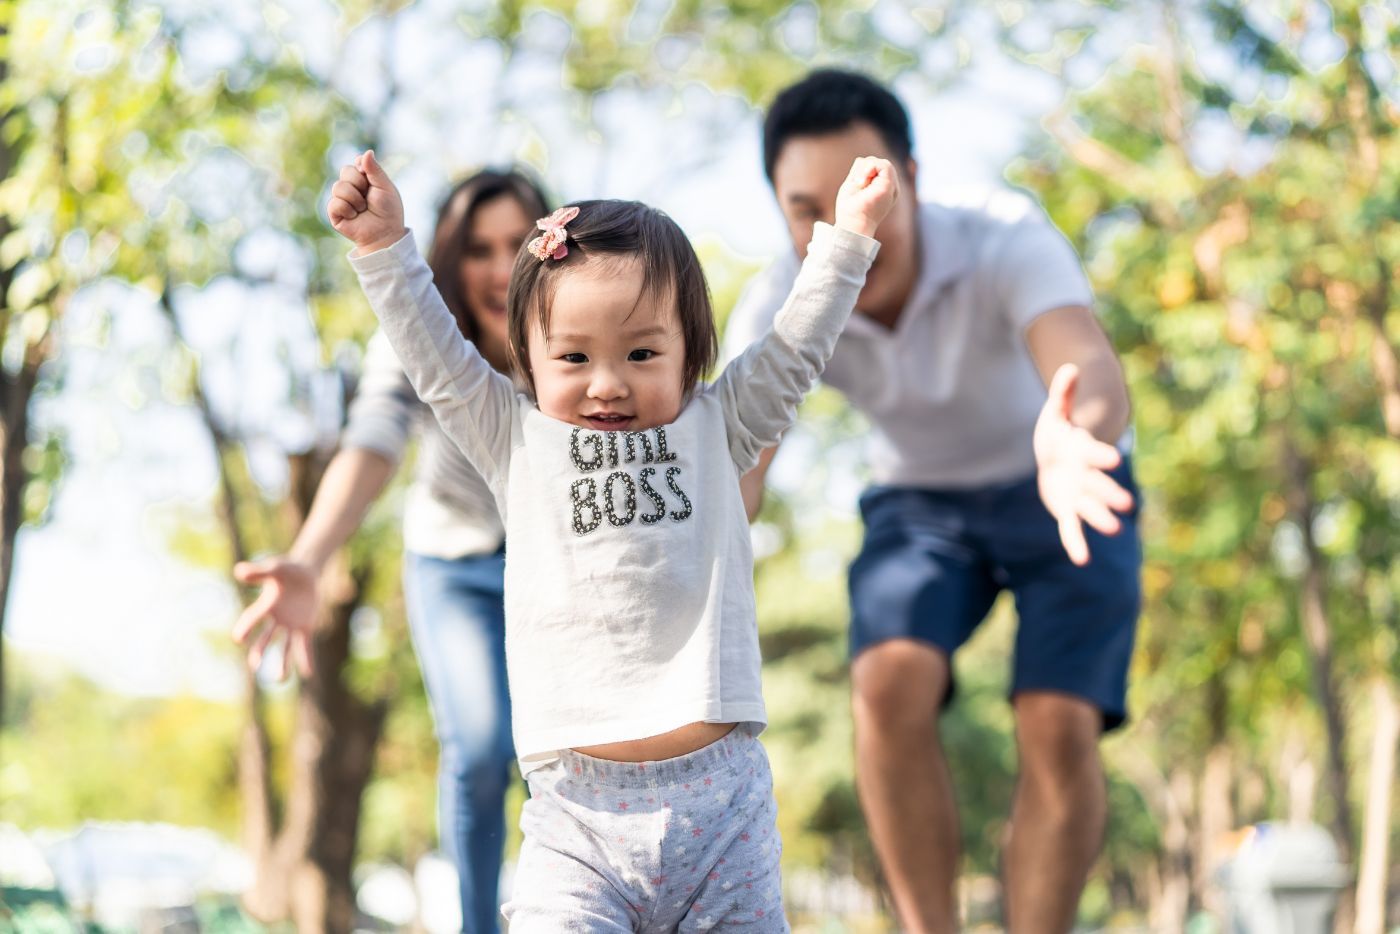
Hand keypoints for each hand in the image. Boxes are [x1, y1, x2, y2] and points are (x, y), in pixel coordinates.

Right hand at [231, 556, 320, 678]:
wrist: (305, 572)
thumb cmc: (286, 569)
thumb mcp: (275, 567)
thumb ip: (259, 572)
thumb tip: (239, 571)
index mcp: (265, 606)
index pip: (252, 619)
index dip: (245, 628)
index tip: (238, 638)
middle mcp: (275, 620)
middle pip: (265, 639)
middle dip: (260, 652)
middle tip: (255, 667)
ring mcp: (290, 625)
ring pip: (285, 647)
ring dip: (283, 662)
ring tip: (280, 679)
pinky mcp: (305, 626)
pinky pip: (305, 645)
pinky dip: (306, 658)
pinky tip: (308, 673)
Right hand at [327, 150, 405, 254]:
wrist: (385, 233)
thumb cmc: (388, 211)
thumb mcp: (385, 187)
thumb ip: (375, 169)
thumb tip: (367, 152)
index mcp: (363, 178)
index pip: (356, 163)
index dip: (363, 169)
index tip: (371, 180)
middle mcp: (350, 186)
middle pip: (345, 171)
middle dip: (360, 184)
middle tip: (368, 197)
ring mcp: (341, 199)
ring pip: (338, 187)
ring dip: (355, 199)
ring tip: (363, 209)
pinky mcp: (334, 212)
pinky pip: (335, 203)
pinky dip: (348, 209)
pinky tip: (354, 216)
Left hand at [834, 157, 898, 237]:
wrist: (852, 224)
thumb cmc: (850, 209)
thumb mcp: (854, 185)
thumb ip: (861, 171)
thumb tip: (862, 160)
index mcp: (882, 189)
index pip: (873, 168)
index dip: (861, 171)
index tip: (855, 185)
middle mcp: (889, 188)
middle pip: (876, 163)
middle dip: (862, 168)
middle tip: (857, 185)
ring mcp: (891, 188)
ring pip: (880, 162)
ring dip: (864, 170)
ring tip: (860, 185)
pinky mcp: (890, 186)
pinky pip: (884, 164)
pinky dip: (869, 168)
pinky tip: (862, 181)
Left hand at [1033, 364, 1135, 565]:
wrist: (1056, 457)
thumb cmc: (1058, 434)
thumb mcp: (1055, 413)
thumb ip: (1062, 393)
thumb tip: (1068, 366)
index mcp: (1083, 451)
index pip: (1093, 453)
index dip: (1101, 456)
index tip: (1113, 461)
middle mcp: (1085, 476)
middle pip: (1097, 485)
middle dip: (1109, 494)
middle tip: (1125, 505)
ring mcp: (1078, 494)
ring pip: (1090, 508)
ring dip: (1100, 518)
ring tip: (1115, 530)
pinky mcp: (1067, 510)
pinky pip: (1071, 528)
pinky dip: (1076, 543)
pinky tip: (1081, 560)